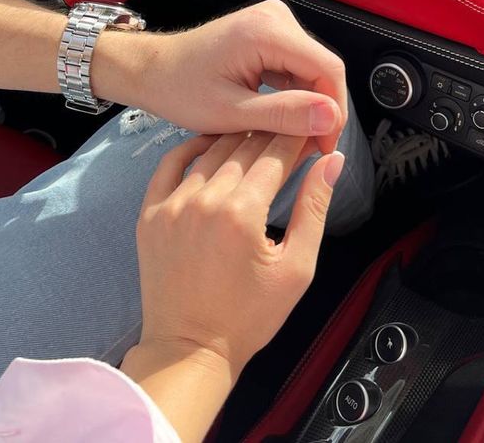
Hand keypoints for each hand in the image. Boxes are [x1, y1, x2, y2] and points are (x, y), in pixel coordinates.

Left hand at [96, 0, 346, 153]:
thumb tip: (331, 118)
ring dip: (307, 105)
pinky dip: (293, 94)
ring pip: (311, 70)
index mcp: (267, 31)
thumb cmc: (179, 89)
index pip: (327, 69)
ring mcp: (273, 22)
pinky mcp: (270, 32)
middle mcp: (276, 18)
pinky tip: (279, 119)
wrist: (152, 69)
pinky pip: (296, 65)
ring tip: (291, 139)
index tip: (324, 147)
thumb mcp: (231, 112)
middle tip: (307, 151)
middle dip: (320, 111)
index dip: (334, 111)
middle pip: (321, 69)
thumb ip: (284, 114)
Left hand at [121, 132, 343, 440]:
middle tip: (290, 133)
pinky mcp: (150, 212)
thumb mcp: (296, 268)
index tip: (312, 133)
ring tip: (257, 137)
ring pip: (211, 150)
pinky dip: (192, 148)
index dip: (298, 138)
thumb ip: (313, 208)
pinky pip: (170, 164)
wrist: (189, 350)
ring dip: (237, 138)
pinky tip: (211, 143)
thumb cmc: (248, 317)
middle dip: (273, 135)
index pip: (276, 153)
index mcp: (243, 213)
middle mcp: (205, 200)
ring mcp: (172, 204)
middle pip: (245, 146)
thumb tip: (332, 162)